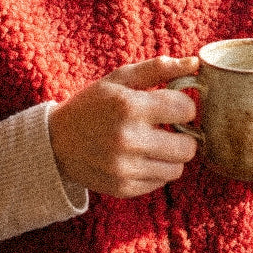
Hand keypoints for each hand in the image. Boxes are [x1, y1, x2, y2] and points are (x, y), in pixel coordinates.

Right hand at [48, 56, 199, 197]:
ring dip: (171, 155)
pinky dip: (156, 169)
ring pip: (178, 169)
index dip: (184, 105)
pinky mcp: (123, 188)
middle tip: (170, 128)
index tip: (173, 105)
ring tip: (154, 143)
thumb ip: (158, 69)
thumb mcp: (120, 79)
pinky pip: (160, 182)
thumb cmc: (93, 104)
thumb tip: (196, 63)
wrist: (56, 141)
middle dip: (184, 135)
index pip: (186, 109)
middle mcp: (129, 140)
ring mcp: (125, 168)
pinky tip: (141, 157)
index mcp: (129, 107)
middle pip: (188, 147)